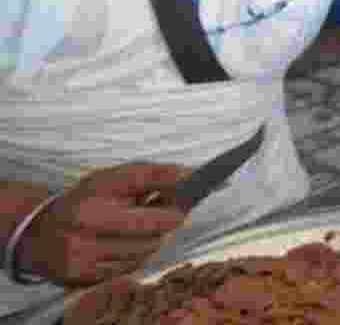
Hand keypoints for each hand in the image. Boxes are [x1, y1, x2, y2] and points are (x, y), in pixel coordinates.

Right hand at [19, 163, 189, 286]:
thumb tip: (188, 176)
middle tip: (178, 212)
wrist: (37, 234)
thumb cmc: (84, 202)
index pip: (139, 178)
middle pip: (152, 223)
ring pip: (145, 248)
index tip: (192, 177)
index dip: (170, 178)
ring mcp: (82, 249)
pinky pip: (130, 266)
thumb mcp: (109, 180)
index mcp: (92, 190)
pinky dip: (137, 256)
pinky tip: (128, 246)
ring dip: (155, 238)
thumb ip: (148, 176)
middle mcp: (85, 219)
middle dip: (172, 217)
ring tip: (146, 229)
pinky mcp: (82, 274)